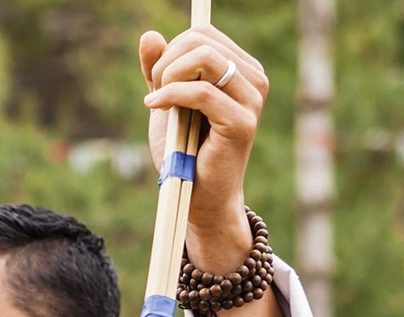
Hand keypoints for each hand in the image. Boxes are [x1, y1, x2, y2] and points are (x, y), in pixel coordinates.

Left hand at [138, 27, 269, 269]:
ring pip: (203, 58)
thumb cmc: (183, 151)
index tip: (157, 81)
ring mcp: (252, 100)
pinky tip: (155, 108)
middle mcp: (254, 79)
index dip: (171, 50)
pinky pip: (200, 92)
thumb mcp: (166, 102)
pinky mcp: (242, 123)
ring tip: (157, 102)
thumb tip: (149, 34)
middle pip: (200, 39)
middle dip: (166, 62)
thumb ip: (159, 69)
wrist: (196, 196)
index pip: (202, 33)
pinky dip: (169, 96)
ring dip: (168, 77)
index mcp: (242, 69)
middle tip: (154, 92)